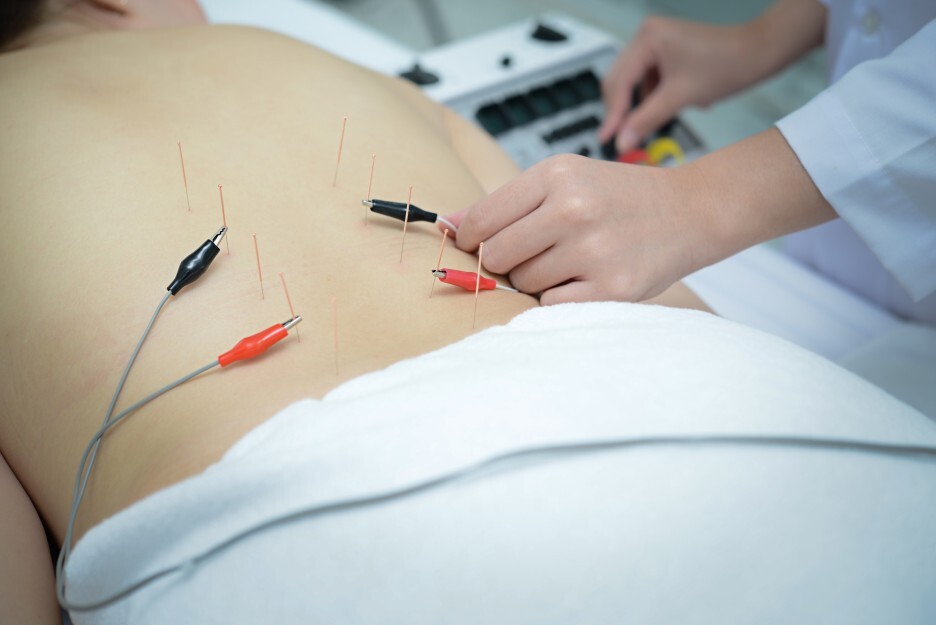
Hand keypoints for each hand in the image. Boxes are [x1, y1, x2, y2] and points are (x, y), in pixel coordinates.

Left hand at [444, 130, 835, 305]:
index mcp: (555, 175)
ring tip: (567, 261)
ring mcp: (594, 250)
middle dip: (505, 261)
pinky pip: (552, 305)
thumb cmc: (618, 197)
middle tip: (534, 252)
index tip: (475, 245)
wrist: (689, 211)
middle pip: (496, 256)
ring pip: (524, 283)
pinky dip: (558, 298)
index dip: (470, 239)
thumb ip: (505, 203)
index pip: (481, 219)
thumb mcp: (564, 179)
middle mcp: (573, 209)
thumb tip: (448, 225)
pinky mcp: (612, 287)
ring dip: (535, 280)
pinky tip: (581, 279)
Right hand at [599, 16, 756, 152]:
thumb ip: (646, 120)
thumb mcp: (680, 97)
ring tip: (656, 120)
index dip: (612, 114)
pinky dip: (655, 95)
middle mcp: (647, 34)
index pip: (619, 82)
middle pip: (620, 79)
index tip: (606, 139)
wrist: (758, 53)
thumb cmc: (725, 66)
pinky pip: (648, 77)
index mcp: (647, 39)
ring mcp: (655, 40)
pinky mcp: (665, 49)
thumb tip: (622, 142)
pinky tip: (673, 104)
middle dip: (623, 110)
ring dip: (641, 104)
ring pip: (634, 81)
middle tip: (621, 138)